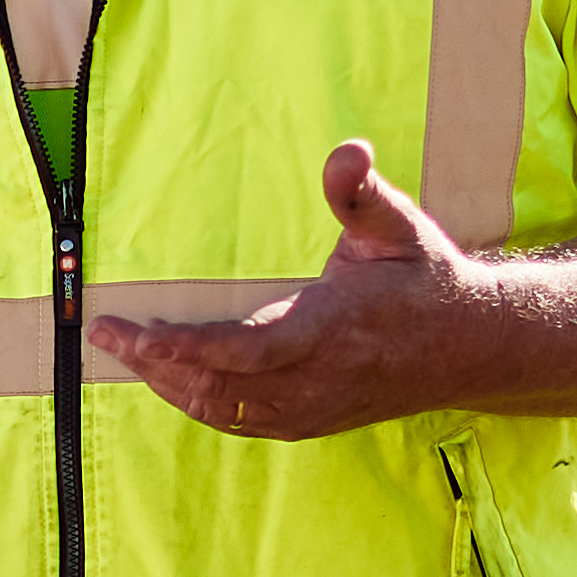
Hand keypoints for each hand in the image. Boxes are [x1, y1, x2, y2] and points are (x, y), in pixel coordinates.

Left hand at [82, 139, 492, 439]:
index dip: (182, 346)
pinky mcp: (309, 423)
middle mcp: (315, 379)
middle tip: (107, 333)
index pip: (241, 350)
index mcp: (330, 329)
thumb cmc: (427, 280)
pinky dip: (196, 403)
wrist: (470, 347)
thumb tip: (347, 152)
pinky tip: (169, 380)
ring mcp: (311, 410)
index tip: (133, 331)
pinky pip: (239, 422)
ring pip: (221, 410)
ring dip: (168, 384)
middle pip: (215, 386)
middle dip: (154, 362)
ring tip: (126, 352)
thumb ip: (363, 194)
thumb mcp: (401, 228)